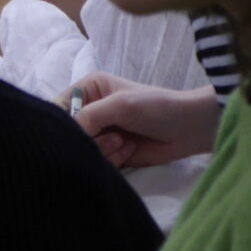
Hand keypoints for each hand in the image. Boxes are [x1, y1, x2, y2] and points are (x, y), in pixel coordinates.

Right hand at [69, 76, 223, 168]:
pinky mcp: (112, 152)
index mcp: (88, 89)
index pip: (61, 106)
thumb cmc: (155, 108)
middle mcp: (92, 110)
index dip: (65, 122)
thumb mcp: (120, 105)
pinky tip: (129, 150)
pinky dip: (113, 159)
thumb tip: (69, 133)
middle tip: (113, 137)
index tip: (79, 131)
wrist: (189, 130)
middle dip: (91, 138)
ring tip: (124, 142)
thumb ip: (89, 116)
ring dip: (104, 149)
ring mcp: (102, 132)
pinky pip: (100, 161)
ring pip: (85, 149)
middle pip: (72, 132)